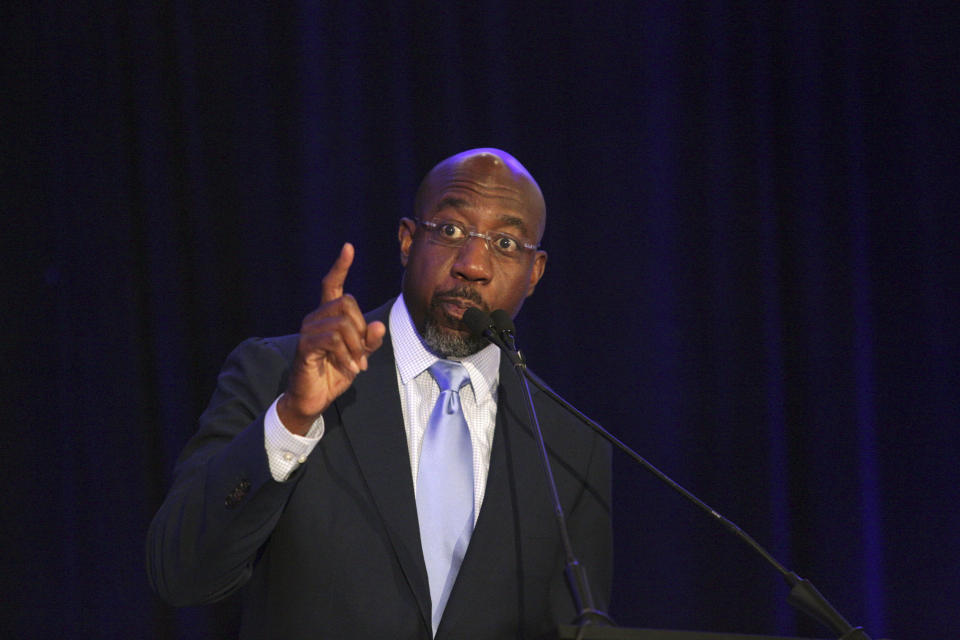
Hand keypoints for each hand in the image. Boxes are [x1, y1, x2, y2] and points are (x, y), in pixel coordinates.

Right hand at [277, 243, 385, 434]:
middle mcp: (315, 318)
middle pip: (347, 303)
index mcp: (327, 316)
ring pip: (342, 323)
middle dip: (361, 329)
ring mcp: (308, 330)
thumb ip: (370, 340)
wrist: (313, 398)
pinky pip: (333, 340)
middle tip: (362, 353)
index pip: (331, 284)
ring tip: (356, 364)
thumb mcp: (359, 355)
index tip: (348, 248)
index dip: (340, 266)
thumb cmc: (334, 373)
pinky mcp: (305, 346)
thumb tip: (379, 325)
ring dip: (356, 347)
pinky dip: (347, 355)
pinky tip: (348, 368)